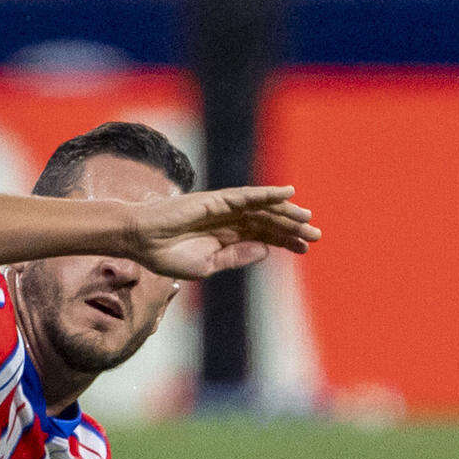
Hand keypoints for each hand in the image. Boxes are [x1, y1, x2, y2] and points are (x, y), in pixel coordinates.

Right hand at [127, 186, 318, 281]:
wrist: (140, 241)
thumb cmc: (166, 256)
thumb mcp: (208, 265)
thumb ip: (236, 256)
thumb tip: (266, 251)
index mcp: (226, 238)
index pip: (263, 238)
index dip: (284, 242)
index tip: (306, 248)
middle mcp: (228, 221)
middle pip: (267, 222)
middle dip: (292, 228)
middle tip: (317, 235)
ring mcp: (223, 209)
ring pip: (262, 209)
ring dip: (285, 212)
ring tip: (308, 219)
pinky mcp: (216, 200)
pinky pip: (246, 196)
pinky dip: (266, 193)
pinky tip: (286, 193)